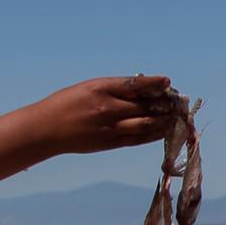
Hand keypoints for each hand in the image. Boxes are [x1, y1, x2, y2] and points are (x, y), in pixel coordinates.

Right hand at [30, 75, 177, 155]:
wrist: (47, 128)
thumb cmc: (67, 104)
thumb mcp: (88, 88)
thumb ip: (113, 89)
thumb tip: (141, 89)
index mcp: (100, 88)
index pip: (134, 84)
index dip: (153, 83)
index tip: (167, 82)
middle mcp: (108, 107)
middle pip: (144, 105)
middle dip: (164, 103)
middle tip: (178, 102)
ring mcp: (110, 127)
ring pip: (145, 123)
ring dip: (163, 120)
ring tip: (175, 117)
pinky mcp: (110, 142)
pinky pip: (138, 139)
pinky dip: (153, 134)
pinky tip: (163, 130)